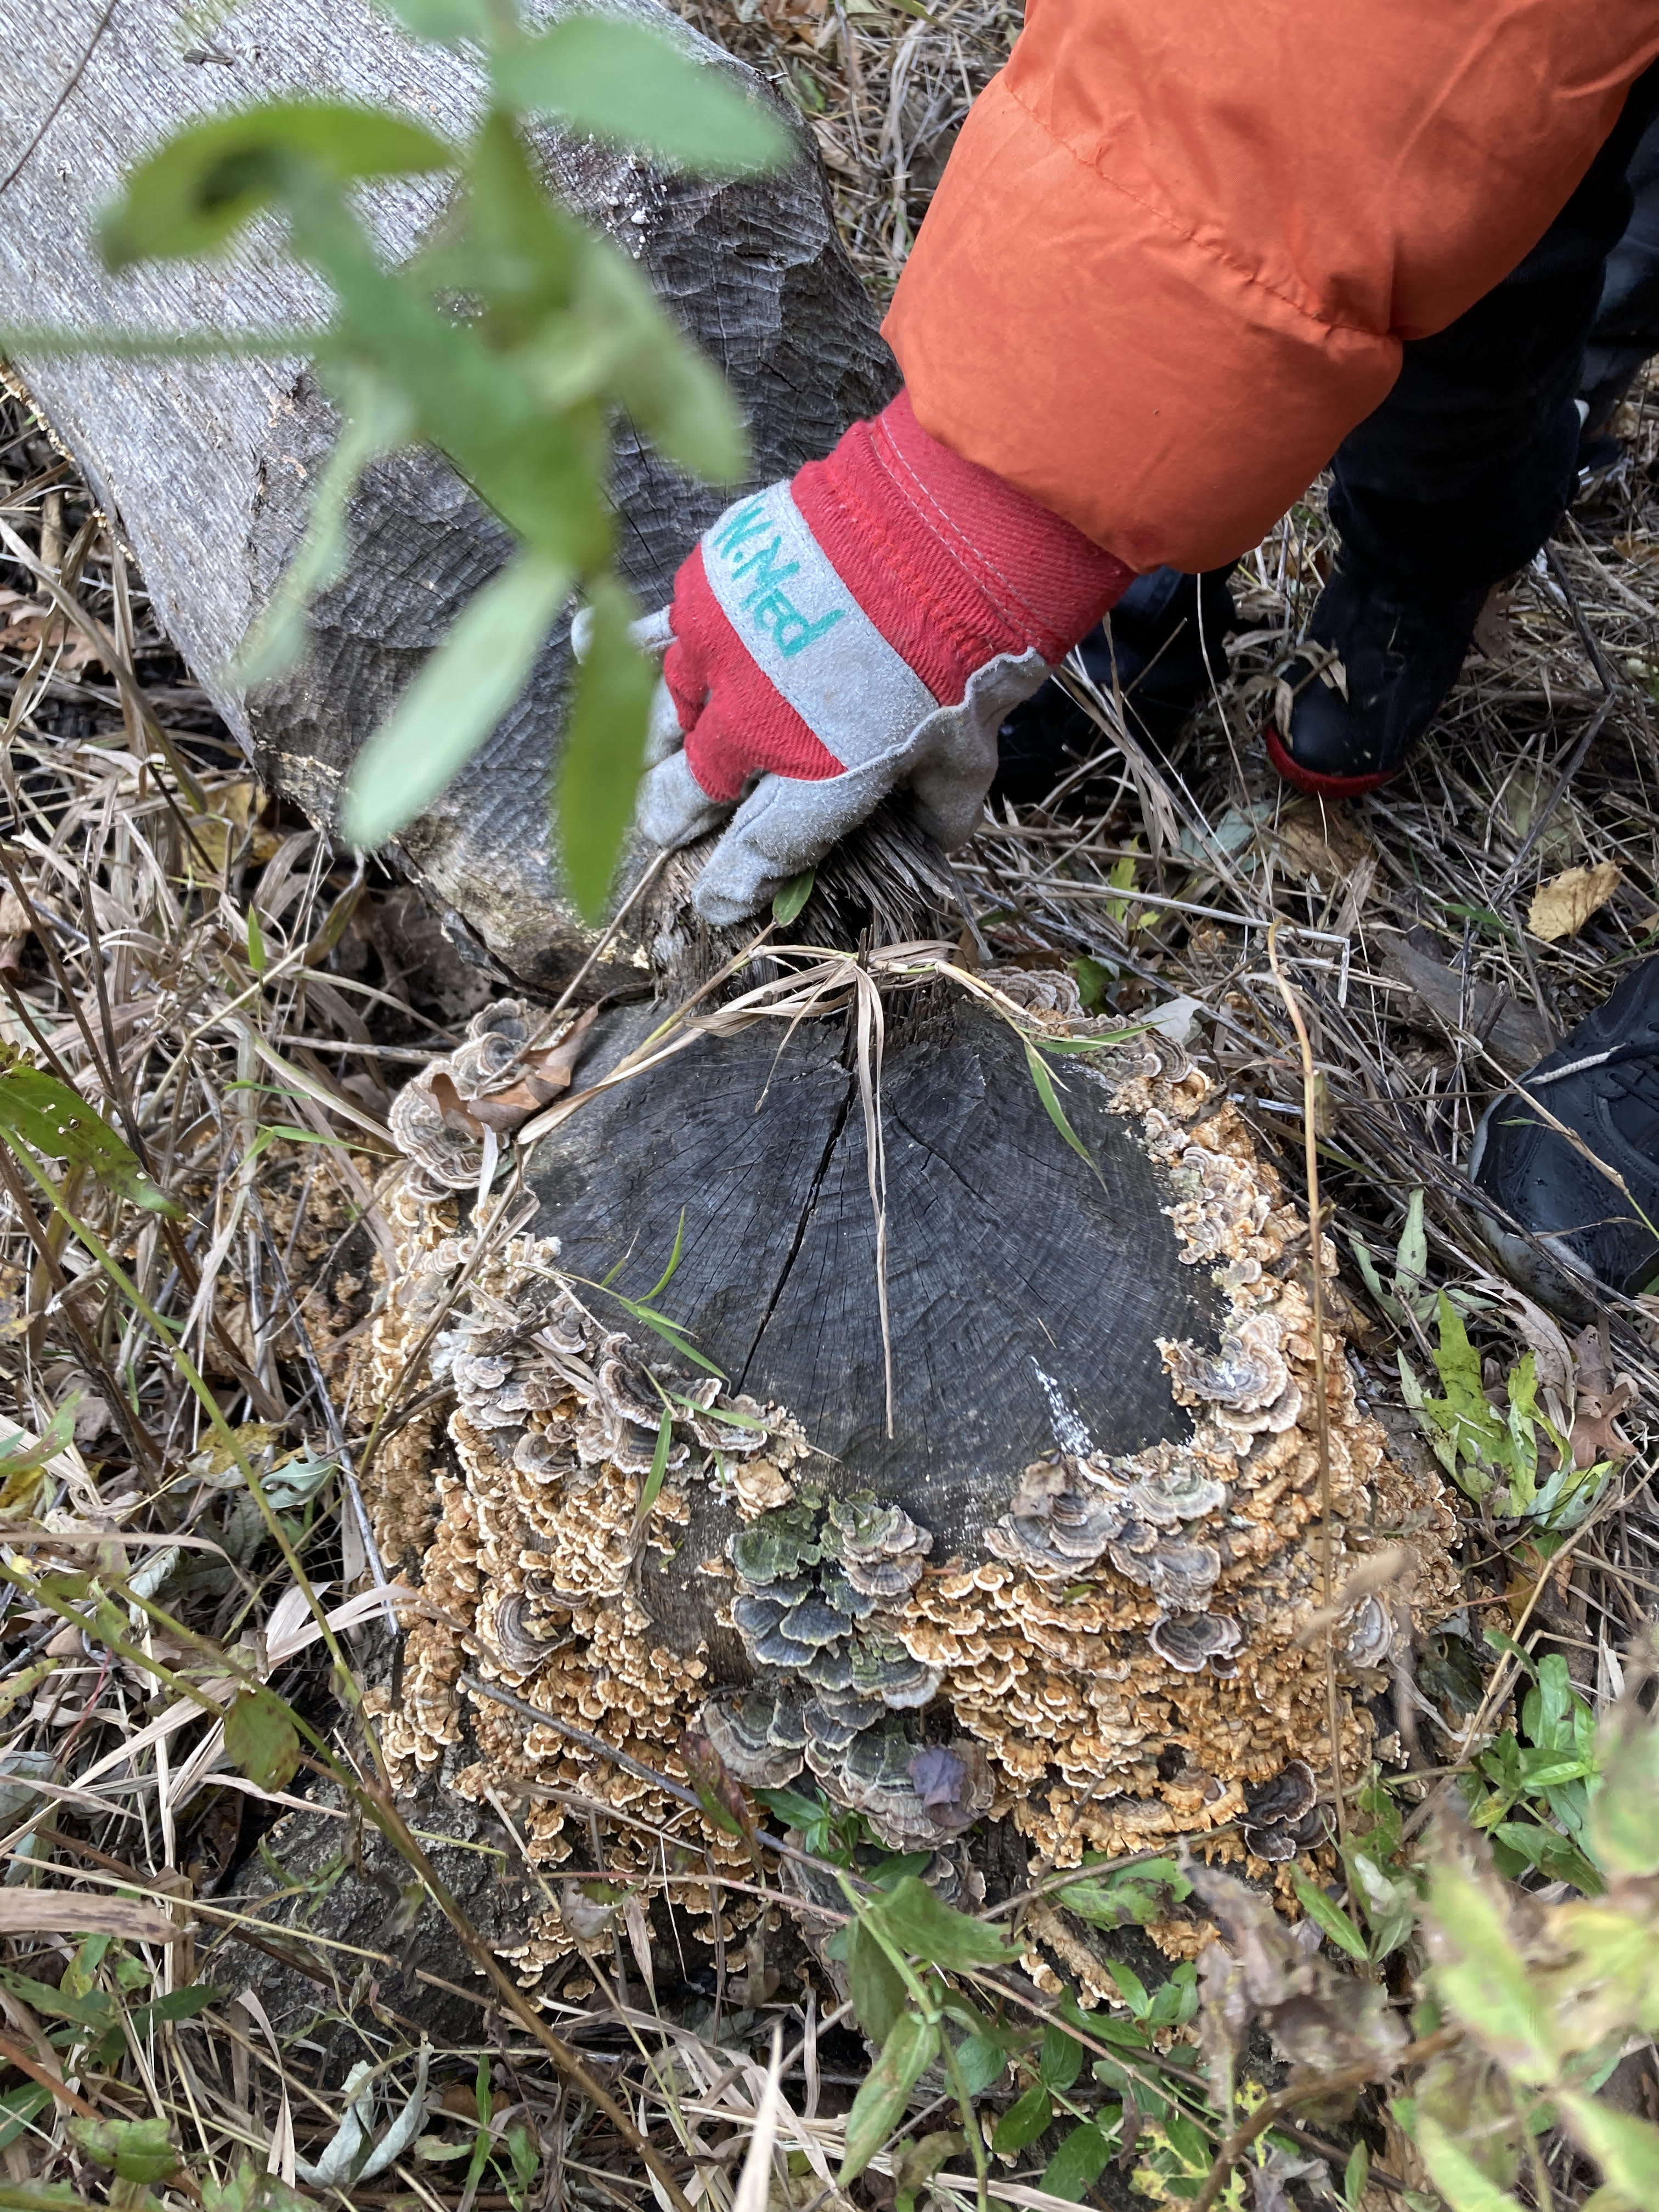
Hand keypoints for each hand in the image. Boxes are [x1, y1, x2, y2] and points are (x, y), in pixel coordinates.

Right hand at [635, 392, 1129, 924]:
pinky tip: (588, 643)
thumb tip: (937, 836)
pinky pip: (644, 634)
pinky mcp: (704, 593)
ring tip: (652, 750)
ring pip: (658, 719)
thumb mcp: (969, 747)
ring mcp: (720, 658)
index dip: (730, 886)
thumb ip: (942, 803)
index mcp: (817, 780)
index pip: (755, 854)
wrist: (943, 533)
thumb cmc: (965, 649)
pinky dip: (615, 646)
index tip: (714, 903)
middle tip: (668, 826)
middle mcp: (752, 731)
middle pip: (684, 795)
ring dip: (654, 741)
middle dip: (671, 819)